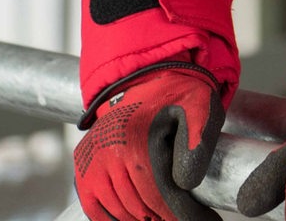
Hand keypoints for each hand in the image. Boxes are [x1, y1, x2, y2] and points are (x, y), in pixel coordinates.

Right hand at [75, 66, 224, 220]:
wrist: (145, 79)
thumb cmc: (175, 94)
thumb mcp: (198, 106)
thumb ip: (197, 142)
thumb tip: (186, 184)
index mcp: (134, 139)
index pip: (159, 195)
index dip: (181, 213)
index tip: (202, 219)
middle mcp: (107, 152)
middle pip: (141, 207)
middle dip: (165, 218)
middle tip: (183, 217)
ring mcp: (91, 162)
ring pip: (120, 212)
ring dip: (143, 219)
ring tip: (165, 216)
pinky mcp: (83, 167)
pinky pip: (95, 209)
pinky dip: (115, 218)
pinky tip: (137, 216)